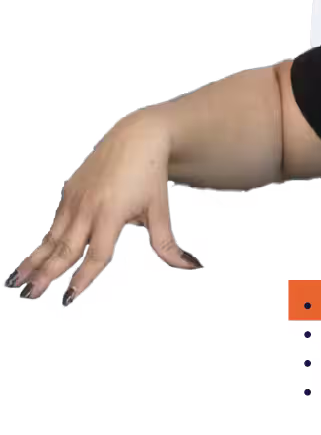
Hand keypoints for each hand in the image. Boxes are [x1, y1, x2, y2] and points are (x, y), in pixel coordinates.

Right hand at [3, 114, 204, 306]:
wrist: (136, 137)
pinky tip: (30, 259)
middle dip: (46, 275)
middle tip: (30, 296)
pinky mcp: (67, 192)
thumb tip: (189, 265)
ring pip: (50, 238)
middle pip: (65, 249)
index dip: (82, 278)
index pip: (96, 254)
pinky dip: (39, 244)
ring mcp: (74, 199)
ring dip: (33, 262)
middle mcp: (88, 207)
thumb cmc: (149, 173)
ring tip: (17, 283)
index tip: (69, 297)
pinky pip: (52, 224)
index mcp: (111, 213)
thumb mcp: (161, 210)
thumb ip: (166, 243)